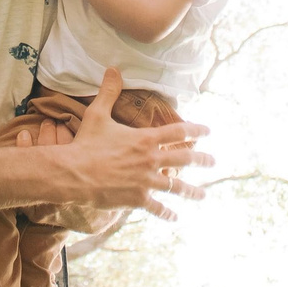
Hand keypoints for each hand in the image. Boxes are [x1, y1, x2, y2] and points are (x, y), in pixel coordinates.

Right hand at [65, 69, 210, 218]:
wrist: (74, 173)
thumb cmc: (86, 143)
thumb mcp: (97, 114)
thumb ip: (108, 92)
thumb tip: (113, 69)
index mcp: (146, 138)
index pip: (179, 132)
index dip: (196, 130)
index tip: (208, 131)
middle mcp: (151, 160)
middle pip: (185, 159)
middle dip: (202, 159)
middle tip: (213, 161)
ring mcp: (146, 181)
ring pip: (176, 186)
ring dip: (192, 191)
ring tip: (203, 195)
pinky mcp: (137, 199)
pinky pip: (157, 208)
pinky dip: (167, 213)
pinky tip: (175, 217)